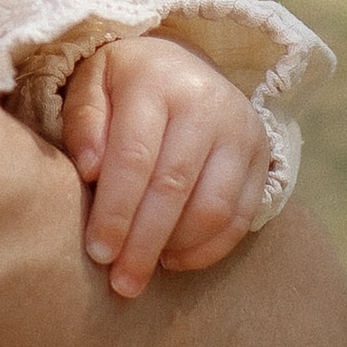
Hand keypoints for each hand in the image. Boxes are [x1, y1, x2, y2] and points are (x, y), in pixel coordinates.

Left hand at [61, 37, 270, 298]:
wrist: (183, 64)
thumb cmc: (124, 84)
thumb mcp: (91, 84)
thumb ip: (84, 122)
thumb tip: (90, 170)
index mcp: (157, 81)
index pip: (135, 157)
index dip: (116, 211)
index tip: (98, 253)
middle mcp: (207, 103)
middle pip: (175, 188)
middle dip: (144, 243)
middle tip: (122, 283)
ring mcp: (241, 130)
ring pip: (213, 207)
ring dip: (176, 248)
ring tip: (144, 269)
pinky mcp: (263, 156)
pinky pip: (241, 216)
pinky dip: (209, 248)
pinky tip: (174, 259)